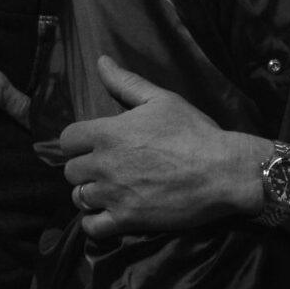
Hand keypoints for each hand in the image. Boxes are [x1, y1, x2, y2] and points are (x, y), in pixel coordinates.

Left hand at [56, 56, 264, 240]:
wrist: (223, 171)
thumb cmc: (194, 132)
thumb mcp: (162, 100)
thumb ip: (126, 83)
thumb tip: (100, 61)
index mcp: (108, 132)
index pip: (66, 140)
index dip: (77, 143)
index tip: (93, 146)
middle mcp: (104, 164)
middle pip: (70, 171)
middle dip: (85, 169)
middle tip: (106, 168)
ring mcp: (113, 194)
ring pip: (79, 197)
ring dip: (90, 194)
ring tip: (109, 191)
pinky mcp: (127, 220)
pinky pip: (92, 227)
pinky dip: (96, 222)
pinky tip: (109, 214)